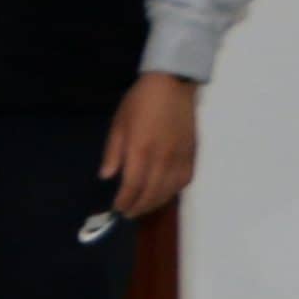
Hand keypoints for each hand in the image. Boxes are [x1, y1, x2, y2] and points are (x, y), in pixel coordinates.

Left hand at [101, 73, 199, 218]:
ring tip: (144, 207)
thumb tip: (107, 176)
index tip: (117, 208)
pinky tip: (165, 193)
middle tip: (129, 213)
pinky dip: (174, 191)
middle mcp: (162, 158)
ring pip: (169, 190)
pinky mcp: (192, 154)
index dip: (124, 201)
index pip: (132, 185)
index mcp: (140, 150)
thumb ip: (113, 153)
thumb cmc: (139, 102)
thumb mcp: (118, 124)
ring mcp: (180, 157)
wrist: (172, 85)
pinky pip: (185, 180)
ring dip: (156, 203)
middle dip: (139, 207)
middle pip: (151, 193)